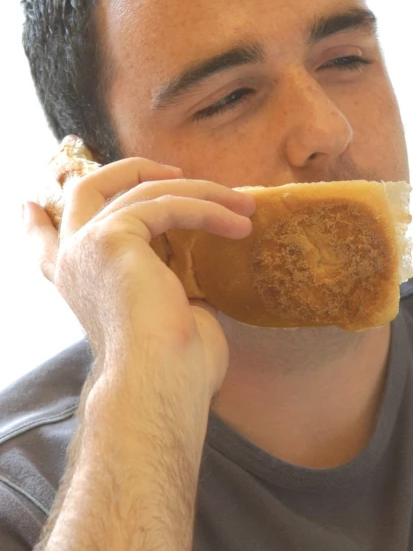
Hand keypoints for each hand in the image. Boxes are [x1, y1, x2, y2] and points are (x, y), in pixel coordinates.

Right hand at [21, 157, 254, 394]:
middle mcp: (73, 260)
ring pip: (146, 192)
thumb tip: (194, 256)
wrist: (162, 381)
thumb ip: (163, 274)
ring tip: (244, 205)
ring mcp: (87, 244)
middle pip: (85, 189)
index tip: (29, 207)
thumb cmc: (173, 361)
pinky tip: (240, 225)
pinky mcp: (112, 236)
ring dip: (202, 193)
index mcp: (79, 281)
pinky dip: (209, 209)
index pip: (43, 243)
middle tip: (174, 169)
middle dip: (128, 169)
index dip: (34, 223)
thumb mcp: (164, 304)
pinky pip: (168, 205)